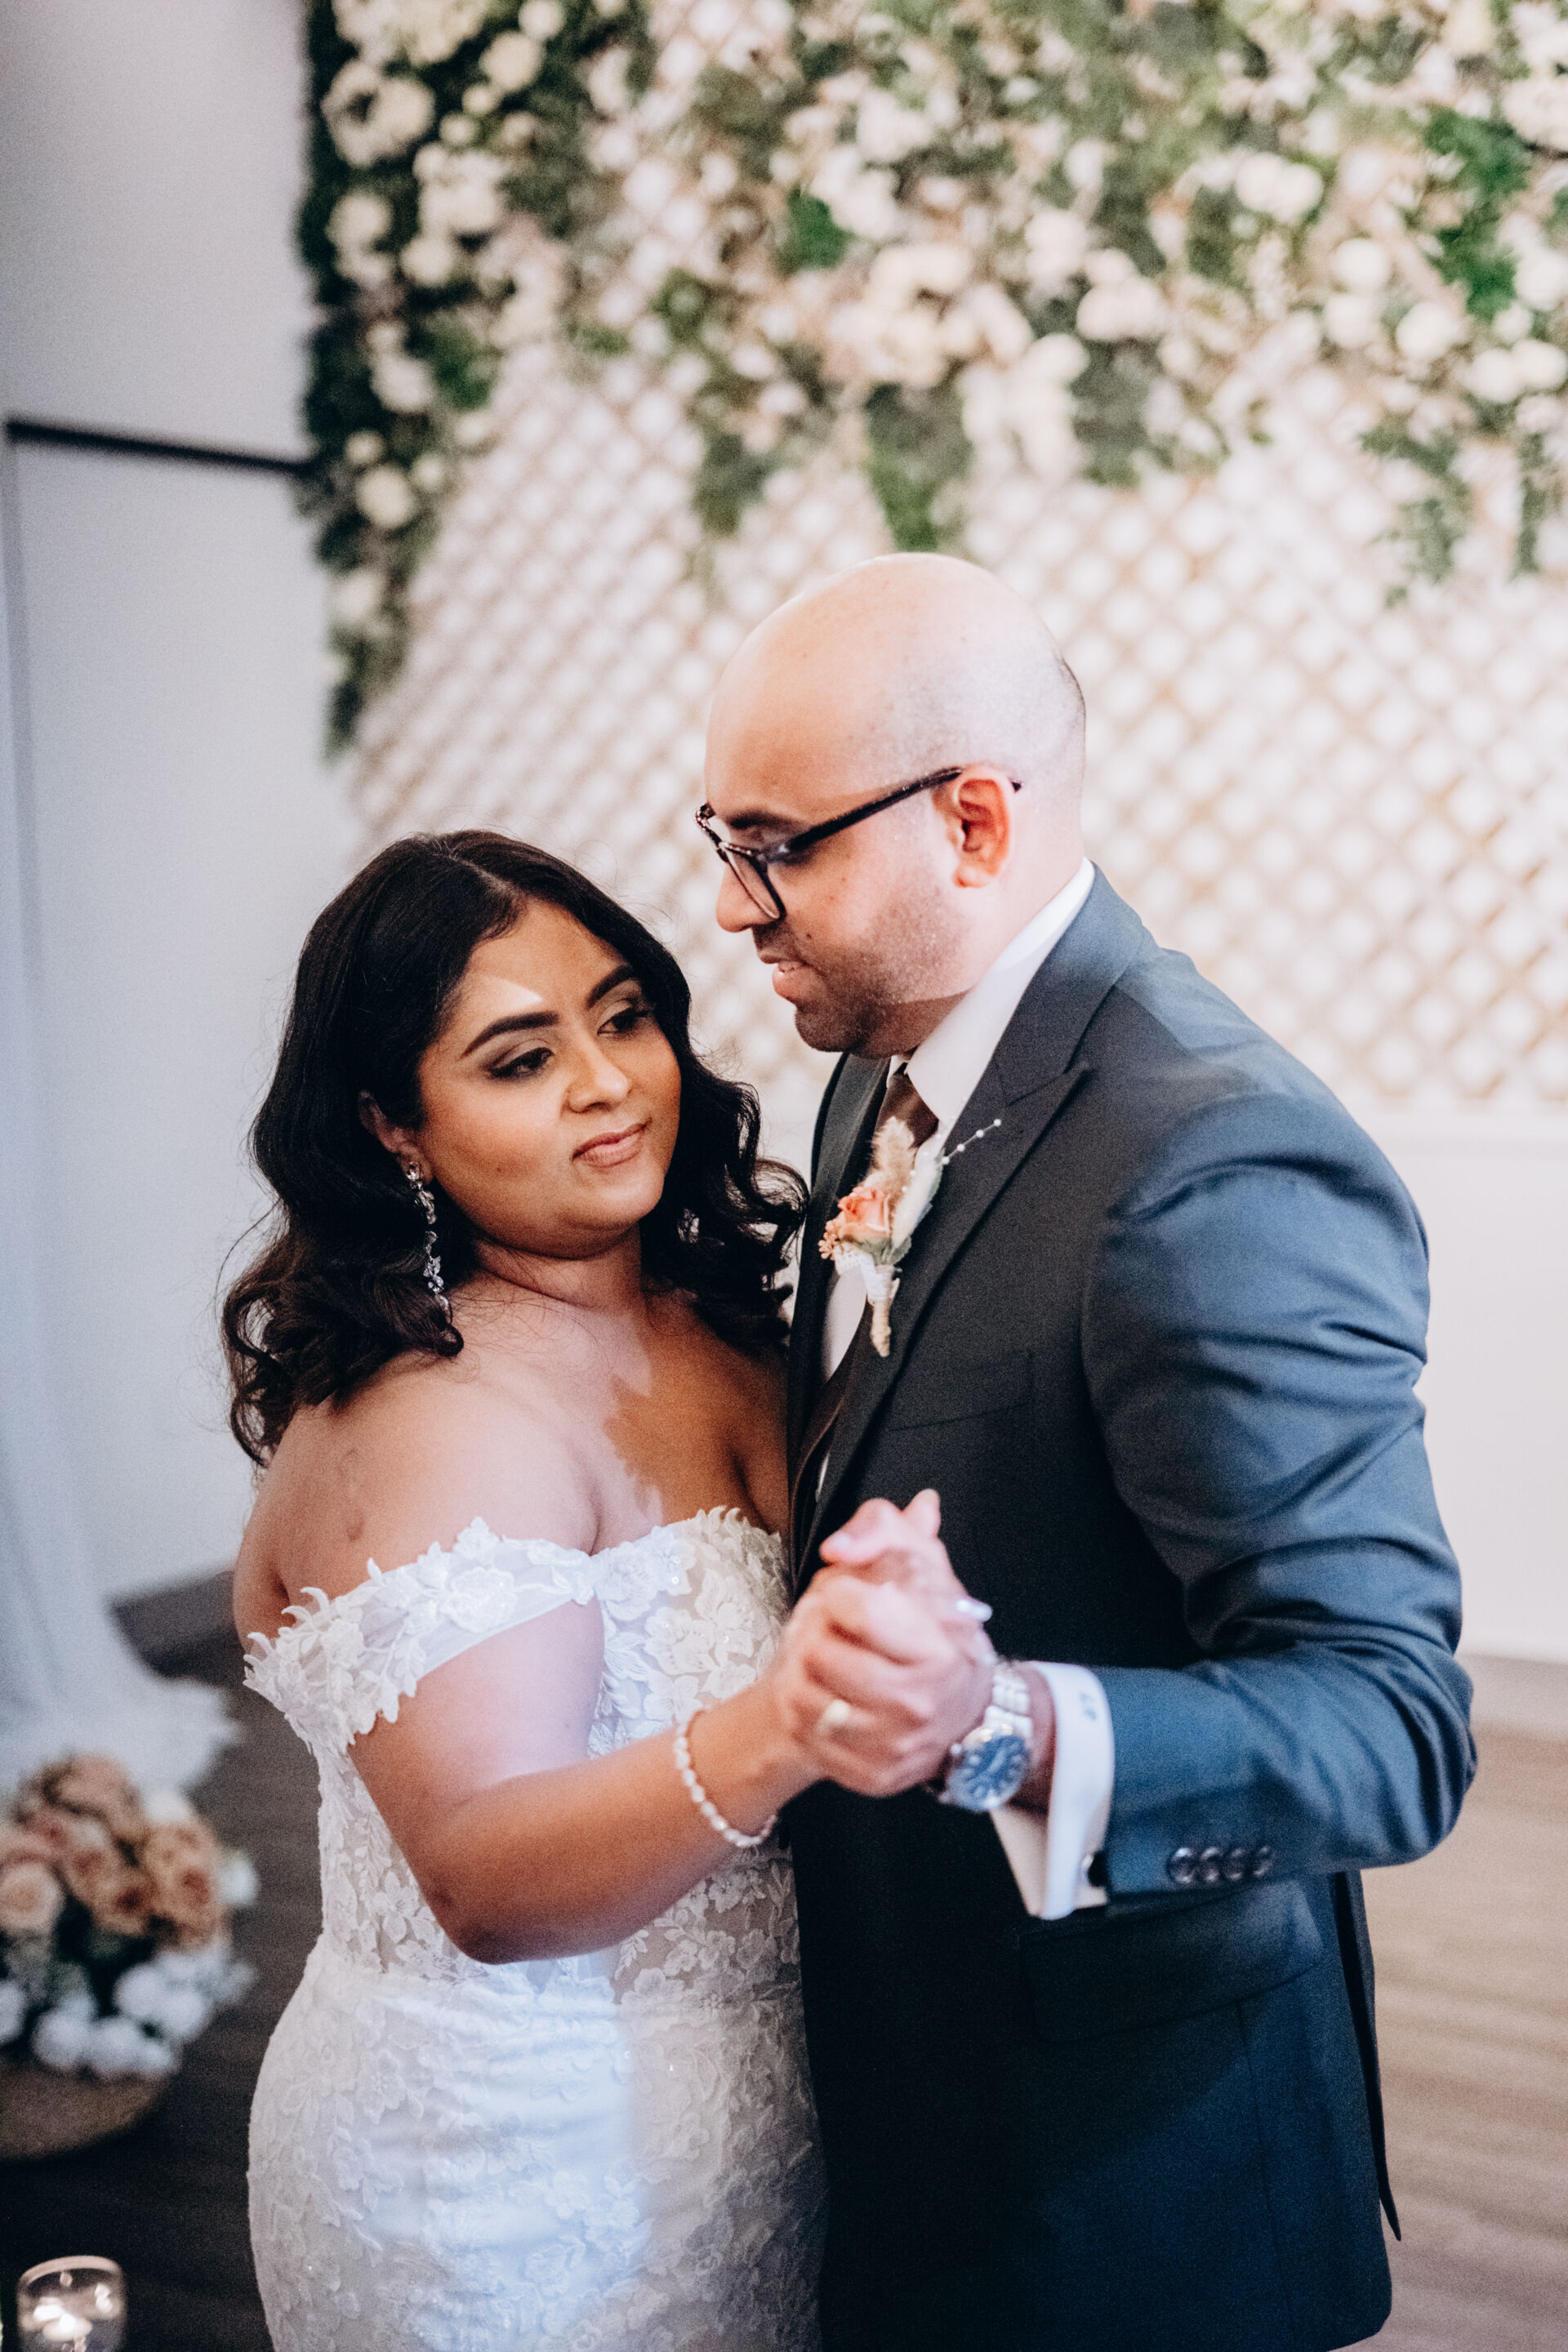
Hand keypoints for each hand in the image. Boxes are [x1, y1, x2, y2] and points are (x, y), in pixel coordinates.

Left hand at [773, 1494, 996, 1796]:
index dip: (838, 1592)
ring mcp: (896, 1745)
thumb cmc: (927, 1626)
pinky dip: (803, 1711)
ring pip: (802, 1697)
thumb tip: (839, 1545)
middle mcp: (921, 1702)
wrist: (957, 1708)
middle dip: (814, 1632)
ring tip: (823, 1661)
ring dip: (801, 1670)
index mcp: (937, 1647)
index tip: (847, 1596)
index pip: (855, 1608)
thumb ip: (880, 1528)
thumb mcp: (915, 1558)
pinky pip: (805, 1736)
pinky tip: (825, 1696)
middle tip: (830, 1631)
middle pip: (819, 1653)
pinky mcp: (872, 1776)